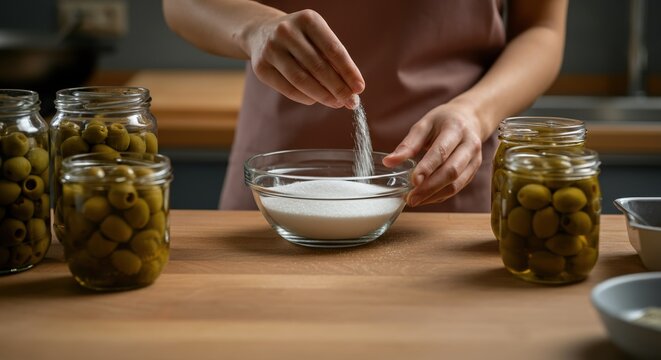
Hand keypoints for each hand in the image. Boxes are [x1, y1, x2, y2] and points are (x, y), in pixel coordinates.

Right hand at [242, 9, 363, 107]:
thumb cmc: (300, 39)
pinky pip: (288, 88)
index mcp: (308, 20)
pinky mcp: (261, 67)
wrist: (261, 32)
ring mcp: (271, 49)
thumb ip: (333, 60)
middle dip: (338, 87)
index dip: (348, 71)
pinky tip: (316, 100)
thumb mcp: (317, 38)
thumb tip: (352, 90)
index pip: (333, 49)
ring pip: (302, 80)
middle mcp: (287, 31)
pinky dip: (305, 98)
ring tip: (337, 103)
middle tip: (351, 101)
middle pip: (318, 66)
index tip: (360, 88)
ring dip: (323, 95)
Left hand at [382, 103, 484, 206]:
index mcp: (456, 129)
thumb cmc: (444, 121)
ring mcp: (474, 160)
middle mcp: (470, 145)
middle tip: (410, 198)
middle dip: (430, 187)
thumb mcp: (424, 124)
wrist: (470, 118)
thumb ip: (408, 144)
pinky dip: (440, 196)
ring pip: (456, 184)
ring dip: (434, 195)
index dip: (427, 168)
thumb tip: (388, 162)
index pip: (441, 152)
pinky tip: (425, 198)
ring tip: (414, 200)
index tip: (413, 181)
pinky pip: (457, 188)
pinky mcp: (473, 171)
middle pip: (451, 171)